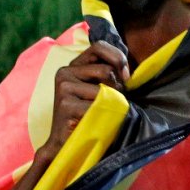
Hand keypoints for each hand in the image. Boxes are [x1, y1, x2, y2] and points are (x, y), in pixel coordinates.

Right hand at [39, 41, 130, 159]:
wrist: (64, 143)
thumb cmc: (86, 115)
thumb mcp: (96, 89)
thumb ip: (106, 73)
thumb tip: (126, 68)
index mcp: (72, 66)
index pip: (98, 46)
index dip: (117, 57)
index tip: (126, 76)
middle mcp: (64, 72)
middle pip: (106, 70)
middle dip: (117, 87)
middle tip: (114, 102)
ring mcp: (63, 88)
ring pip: (104, 89)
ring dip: (111, 102)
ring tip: (103, 113)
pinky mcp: (66, 104)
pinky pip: (98, 106)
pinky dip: (104, 115)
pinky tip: (94, 122)